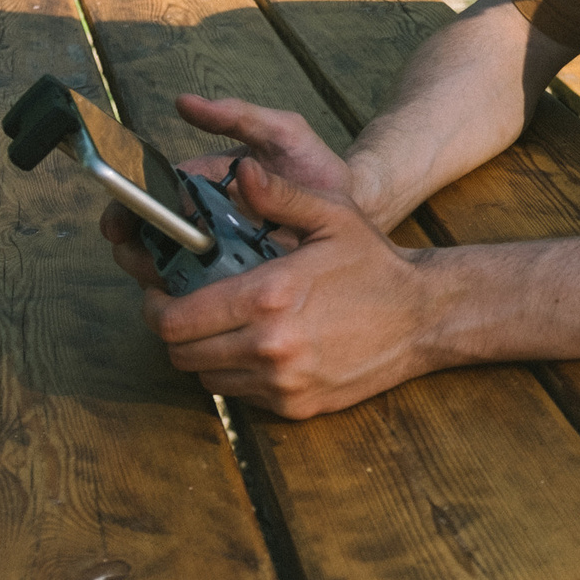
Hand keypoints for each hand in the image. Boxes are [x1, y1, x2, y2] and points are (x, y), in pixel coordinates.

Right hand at [101, 95, 354, 280]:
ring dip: (156, 276)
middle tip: (142, 253)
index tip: (123, 220)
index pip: (149, 196)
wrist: (357, 208)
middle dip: (133, 248)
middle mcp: (202, 221)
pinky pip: (203, 296)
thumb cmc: (314, 167)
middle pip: (146, 239)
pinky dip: (191, 298)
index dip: (127, 209)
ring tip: (169, 274)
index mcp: (201, 184)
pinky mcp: (237, 284)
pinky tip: (199, 296)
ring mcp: (217, 255)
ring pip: (166, 271)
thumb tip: (184, 102)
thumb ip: (237, 116)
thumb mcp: (280, 132)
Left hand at [133, 157, 443, 417]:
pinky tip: (256, 346)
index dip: (155, 307)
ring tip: (221, 326)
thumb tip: (241, 173)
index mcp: (268, 295)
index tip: (160, 292)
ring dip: (204, 353)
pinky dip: (236, 373)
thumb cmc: (374, 264)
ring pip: (206, 377)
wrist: (424, 318)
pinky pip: (240, 395)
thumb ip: (280, 195)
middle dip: (174, 330)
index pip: (175, 319)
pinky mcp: (294, 406)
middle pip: (181, 353)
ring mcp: (281, 382)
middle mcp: (268, 346)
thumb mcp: (332, 216)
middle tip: (186, 308)